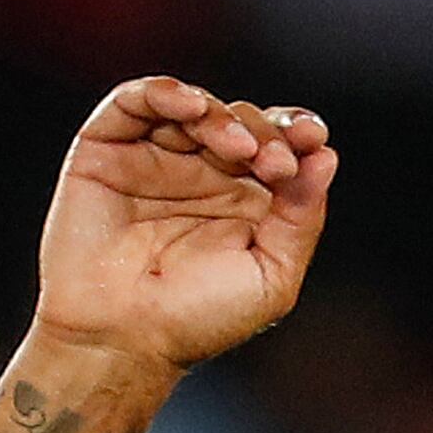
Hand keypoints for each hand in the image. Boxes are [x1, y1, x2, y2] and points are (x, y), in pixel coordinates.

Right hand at [34, 78, 334, 373]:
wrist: (123, 338)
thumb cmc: (199, 318)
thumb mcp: (272, 274)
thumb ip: (302, 218)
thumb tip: (325, 156)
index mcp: (247, 200)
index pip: (278, 147)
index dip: (296, 132)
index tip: (313, 137)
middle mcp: (203, 173)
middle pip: (242, 122)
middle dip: (264, 134)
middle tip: (274, 165)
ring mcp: (155, 157)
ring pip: (194, 108)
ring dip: (222, 117)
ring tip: (239, 148)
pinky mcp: (106, 149)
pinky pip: (134, 102)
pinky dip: (164, 93)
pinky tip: (191, 106)